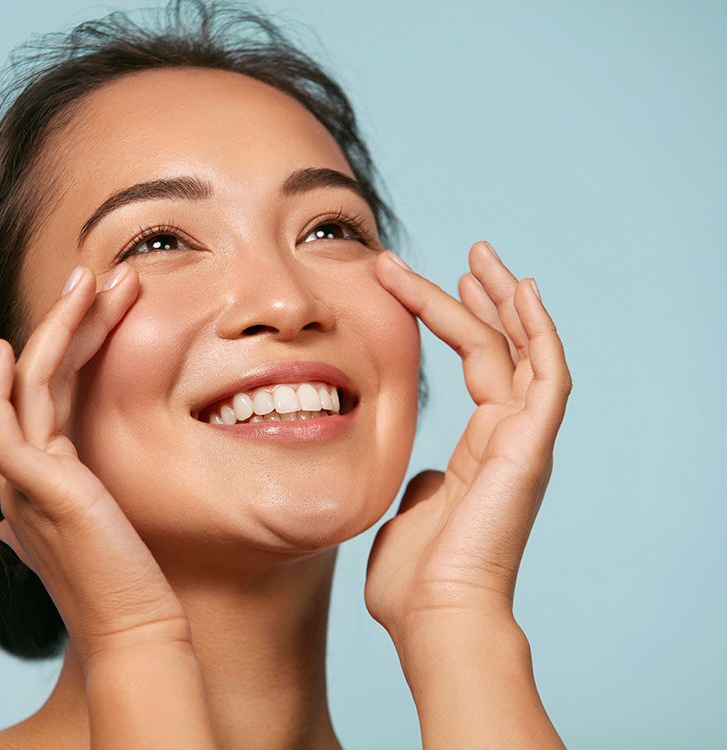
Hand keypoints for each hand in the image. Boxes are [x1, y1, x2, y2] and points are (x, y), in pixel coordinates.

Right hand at [0, 263, 191, 664]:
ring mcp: (19, 484)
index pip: (4, 405)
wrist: (135, 628)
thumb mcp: (81, 534)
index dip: (5, 358)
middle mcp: (14, 478)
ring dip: (43, 329)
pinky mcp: (37, 492)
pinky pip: (4, 427)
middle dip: (0, 331)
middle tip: (19, 282)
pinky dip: (1, 385)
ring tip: (81, 278)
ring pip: (8, 391)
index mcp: (27, 480)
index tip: (12, 317)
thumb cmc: (116, 583)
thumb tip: (13, 524)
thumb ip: (52, 511)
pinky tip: (13, 348)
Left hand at [364, 241, 572, 639]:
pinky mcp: (530, 446)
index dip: (456, 320)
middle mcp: (508, 439)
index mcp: (480, 451)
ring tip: (482, 255)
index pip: (477, 366)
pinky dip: (538, 331)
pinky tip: (521, 291)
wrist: (434, 616)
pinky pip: (545, 375)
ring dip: (504, 300)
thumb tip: (423, 474)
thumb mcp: (410, 514)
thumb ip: (422, 485)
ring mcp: (523, 441)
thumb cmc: (415, 580)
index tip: (426, 284)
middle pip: (505, 349)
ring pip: (523, 351)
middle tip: (471, 254)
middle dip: (486, 297)